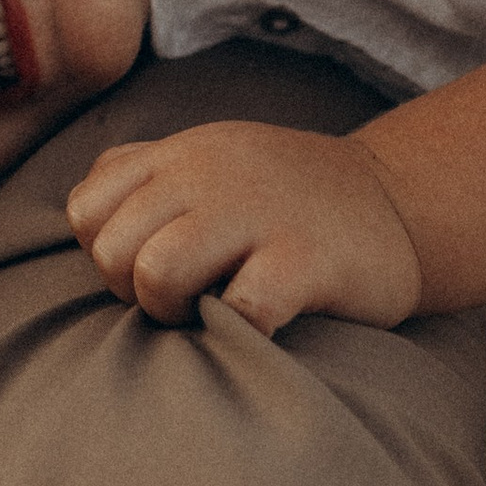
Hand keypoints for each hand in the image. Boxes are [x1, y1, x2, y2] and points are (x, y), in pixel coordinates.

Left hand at [67, 123, 424, 335]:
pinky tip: (266, 320)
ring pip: (157, 272)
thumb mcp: (211, 161)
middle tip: (184, 299)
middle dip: (135, 293)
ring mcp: (259, 213)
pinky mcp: (307, 258)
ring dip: (175, 312)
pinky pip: (243, 307)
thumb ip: (143, 173)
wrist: (399, 201)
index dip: (106, 253)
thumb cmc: (287, 197)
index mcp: (180, 155)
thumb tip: (86, 208)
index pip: (86, 208)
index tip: (150, 267)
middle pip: (112, 250)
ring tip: (213, 311)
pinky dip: (245, 330)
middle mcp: (210, 175)